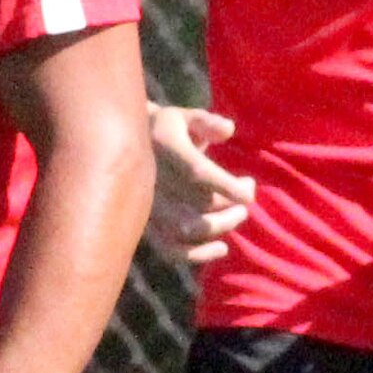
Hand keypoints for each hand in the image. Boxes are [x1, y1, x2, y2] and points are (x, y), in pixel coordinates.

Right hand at [147, 104, 252, 266]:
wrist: (123, 147)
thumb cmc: (167, 130)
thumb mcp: (184, 117)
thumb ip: (207, 123)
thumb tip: (229, 130)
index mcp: (163, 145)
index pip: (197, 171)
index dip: (226, 185)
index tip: (249, 192)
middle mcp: (152, 178)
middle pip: (197, 203)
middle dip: (230, 204)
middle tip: (249, 191)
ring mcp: (147, 204)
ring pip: (188, 228)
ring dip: (220, 226)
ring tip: (239, 214)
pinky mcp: (146, 224)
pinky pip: (170, 249)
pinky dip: (197, 255)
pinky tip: (221, 248)